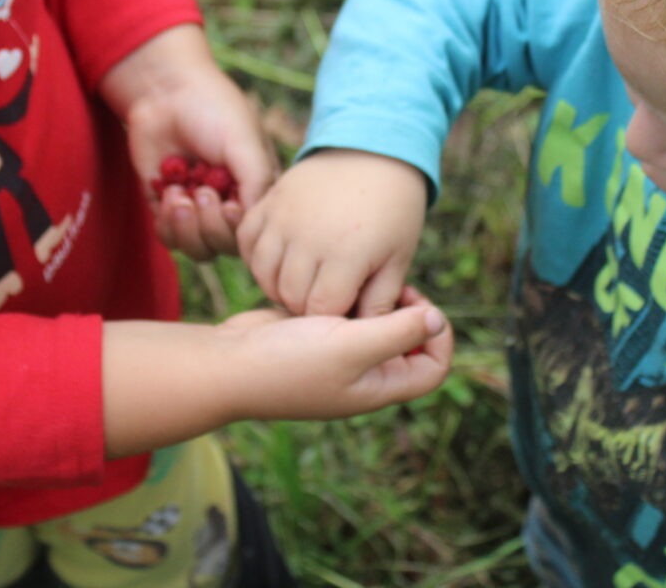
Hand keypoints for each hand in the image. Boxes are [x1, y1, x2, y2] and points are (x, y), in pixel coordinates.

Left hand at [98, 25, 273, 259]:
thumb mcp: (245, 144)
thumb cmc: (214, 110)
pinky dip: (166, 223)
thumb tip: (250, 224)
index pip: (254, 233)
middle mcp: (230, 204)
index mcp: (257, 190)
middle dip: (210, 225)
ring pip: (197, 249)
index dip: (237, 229)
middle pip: (224, 246)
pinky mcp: (167, 207)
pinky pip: (169, 239)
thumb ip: (257, 183)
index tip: (227, 204)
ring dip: (186, 227)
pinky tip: (167, 191)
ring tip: (179, 194)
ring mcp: (198, 208)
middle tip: (202, 191)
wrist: (165, 92)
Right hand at [101, 285, 453, 456]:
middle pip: (406, 342)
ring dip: (370, 299)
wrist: (226, 364)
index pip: (432, 368)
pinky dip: (341, 295)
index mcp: (377, 386)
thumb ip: (398, 333)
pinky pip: (341, 312)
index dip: (438, 336)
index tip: (417, 302)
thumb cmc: (287, 363)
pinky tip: (329, 277)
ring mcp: (334, 354)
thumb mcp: (352, 347)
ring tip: (356, 279)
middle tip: (385, 284)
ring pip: (372, 323)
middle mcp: (360, 373)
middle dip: (404, 310)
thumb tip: (439, 319)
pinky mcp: (310, 333)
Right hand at [238, 149, 426, 316]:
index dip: (333, 319)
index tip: (346, 308)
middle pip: (289, 295)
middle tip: (327, 295)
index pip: (321, 311)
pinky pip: (247, 241)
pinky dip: (258, 257)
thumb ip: (381, 300)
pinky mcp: (269, 201)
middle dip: (307, 306)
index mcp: (347, 254)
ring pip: (263, 272)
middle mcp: (308, 237)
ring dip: (280, 284)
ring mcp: (283, 217)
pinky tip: (281, 259)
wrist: (374, 149)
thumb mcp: (399, 258)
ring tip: (305, 280)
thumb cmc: (395, 209)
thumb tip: (366, 334)